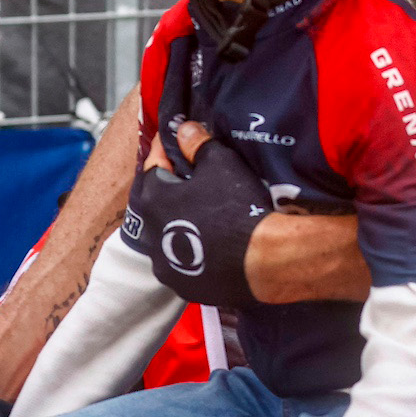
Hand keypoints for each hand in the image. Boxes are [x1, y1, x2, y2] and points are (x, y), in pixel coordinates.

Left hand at [129, 124, 271, 306]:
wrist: (265, 260)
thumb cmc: (238, 207)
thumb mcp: (221, 164)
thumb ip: (197, 145)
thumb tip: (184, 130)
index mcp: (153, 200)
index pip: (152, 165)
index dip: (164, 149)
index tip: (172, 137)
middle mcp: (150, 235)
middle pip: (155, 203)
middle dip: (169, 188)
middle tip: (185, 176)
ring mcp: (166, 265)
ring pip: (167, 236)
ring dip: (178, 222)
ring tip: (199, 212)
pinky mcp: (184, 286)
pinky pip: (183, 262)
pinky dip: (192, 249)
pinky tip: (210, 243)